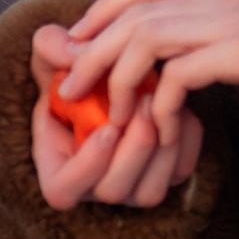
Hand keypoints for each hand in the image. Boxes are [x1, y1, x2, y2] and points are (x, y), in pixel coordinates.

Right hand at [29, 22, 199, 210]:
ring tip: (162, 99)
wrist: (129, 77)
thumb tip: (66, 47)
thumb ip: (54, 49)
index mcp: (59, 168)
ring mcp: (133, 186)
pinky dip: (185, 139)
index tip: (107, 128)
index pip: (63, 190)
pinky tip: (182, 109)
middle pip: (112, 190)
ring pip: (150, 189)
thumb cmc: (86, 74)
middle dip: (133, 146)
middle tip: (144, 102)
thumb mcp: (63, 57)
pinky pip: (180, 169)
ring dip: (161, 142)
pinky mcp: (167, 174)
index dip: (86, 165)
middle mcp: (95, 186)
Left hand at [30, 0, 238, 211]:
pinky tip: (166, 127)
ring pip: (146, 37)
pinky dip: (163, 104)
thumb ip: (216, 29)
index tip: (79, 43)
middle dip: (91, 51)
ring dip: (119, 79)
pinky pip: (181, 74)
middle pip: (134, 12)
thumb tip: (176, 51)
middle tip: (71, 88)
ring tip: (115, 113)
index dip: (103, 10)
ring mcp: (232, 22)